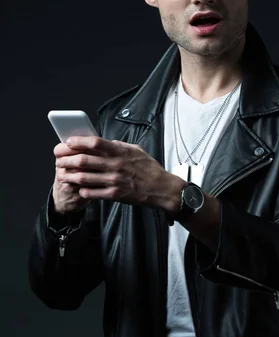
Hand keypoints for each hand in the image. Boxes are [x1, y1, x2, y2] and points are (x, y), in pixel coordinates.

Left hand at [54, 135, 184, 211]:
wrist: (161, 188)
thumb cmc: (149, 169)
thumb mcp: (136, 150)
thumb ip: (119, 146)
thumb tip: (104, 142)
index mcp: (120, 152)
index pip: (94, 143)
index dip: (78, 142)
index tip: (68, 142)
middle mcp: (116, 165)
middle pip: (84, 160)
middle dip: (67, 160)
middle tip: (59, 160)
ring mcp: (114, 181)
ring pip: (84, 178)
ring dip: (70, 176)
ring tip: (63, 175)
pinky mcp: (115, 195)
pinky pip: (92, 193)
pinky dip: (82, 190)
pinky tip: (79, 188)